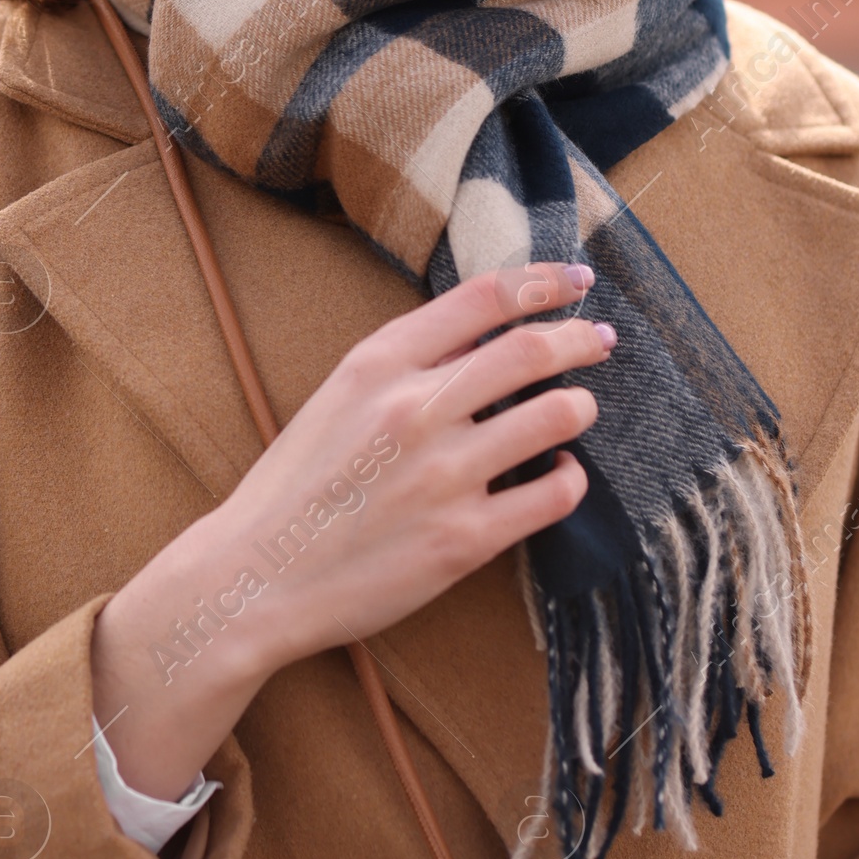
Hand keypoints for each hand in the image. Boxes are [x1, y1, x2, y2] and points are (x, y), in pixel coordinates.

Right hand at [89, 263, 608, 801]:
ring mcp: (443, 476)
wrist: (256, 577)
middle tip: (601, 339)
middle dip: (580, 338)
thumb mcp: (337, 397)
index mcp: (378, 363)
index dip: (541, 281)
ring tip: (580, 410)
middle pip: (530, 350)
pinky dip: (570, 478)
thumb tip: (486, 337)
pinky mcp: (463, 540)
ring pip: (555, 417)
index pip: (482, 297)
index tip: (573, 280)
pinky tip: (563, 475)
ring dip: (580, 407)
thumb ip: (405, 363)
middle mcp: (415, 409)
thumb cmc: (296, 486)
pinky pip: (551, 496)